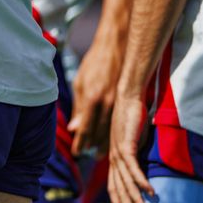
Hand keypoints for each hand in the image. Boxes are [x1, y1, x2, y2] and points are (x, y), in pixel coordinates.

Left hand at [69, 40, 120, 155]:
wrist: (116, 46)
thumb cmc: (94, 63)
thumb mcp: (80, 83)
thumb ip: (78, 108)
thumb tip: (74, 129)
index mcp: (91, 99)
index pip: (85, 129)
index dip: (81, 143)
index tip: (77, 153)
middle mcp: (106, 104)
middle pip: (99, 133)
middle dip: (92, 146)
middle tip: (86, 156)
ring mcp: (118, 103)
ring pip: (112, 131)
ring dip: (105, 144)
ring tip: (99, 155)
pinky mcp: (127, 100)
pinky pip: (120, 122)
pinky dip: (115, 133)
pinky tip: (113, 140)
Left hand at [106, 93, 155, 202]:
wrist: (128, 96)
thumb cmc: (132, 116)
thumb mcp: (133, 139)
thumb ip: (135, 152)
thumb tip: (142, 164)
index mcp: (114, 157)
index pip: (114, 185)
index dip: (119, 201)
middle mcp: (113, 157)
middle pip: (118, 188)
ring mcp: (118, 152)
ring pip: (126, 182)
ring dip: (136, 199)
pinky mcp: (126, 145)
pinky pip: (134, 168)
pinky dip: (141, 182)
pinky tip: (149, 192)